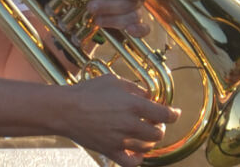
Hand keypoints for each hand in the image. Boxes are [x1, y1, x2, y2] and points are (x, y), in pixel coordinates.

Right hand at [63, 74, 178, 166]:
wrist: (65, 110)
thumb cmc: (87, 91)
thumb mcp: (113, 80)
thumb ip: (134, 87)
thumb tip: (147, 95)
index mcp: (133, 104)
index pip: (165, 114)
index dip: (174, 114)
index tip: (175, 113)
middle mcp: (130, 123)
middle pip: (158, 133)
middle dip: (160, 127)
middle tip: (154, 122)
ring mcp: (120, 139)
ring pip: (147, 147)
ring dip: (150, 141)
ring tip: (145, 134)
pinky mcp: (110, 150)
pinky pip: (131, 162)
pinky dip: (138, 159)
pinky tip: (137, 152)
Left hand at [71, 0, 153, 36]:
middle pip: (132, 2)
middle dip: (112, 6)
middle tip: (92, 7)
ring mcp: (134, 8)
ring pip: (133, 16)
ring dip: (115, 20)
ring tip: (96, 20)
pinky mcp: (130, 21)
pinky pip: (143, 28)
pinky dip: (139, 30)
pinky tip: (130, 31)